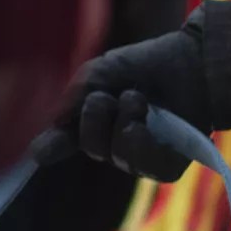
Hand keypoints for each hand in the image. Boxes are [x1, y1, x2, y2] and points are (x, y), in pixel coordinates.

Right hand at [55, 29, 210, 180]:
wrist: (192, 61)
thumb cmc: (147, 66)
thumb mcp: (100, 73)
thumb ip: (74, 98)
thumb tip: (49, 134)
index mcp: (92, 123)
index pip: (62, 143)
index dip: (49, 147)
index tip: (38, 152)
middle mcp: (113, 145)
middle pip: (91, 147)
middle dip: (96, 116)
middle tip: (112, 94)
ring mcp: (141, 158)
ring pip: (118, 157)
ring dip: (124, 122)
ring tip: (138, 99)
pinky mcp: (168, 167)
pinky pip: (148, 168)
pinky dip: (145, 141)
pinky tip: (151, 120)